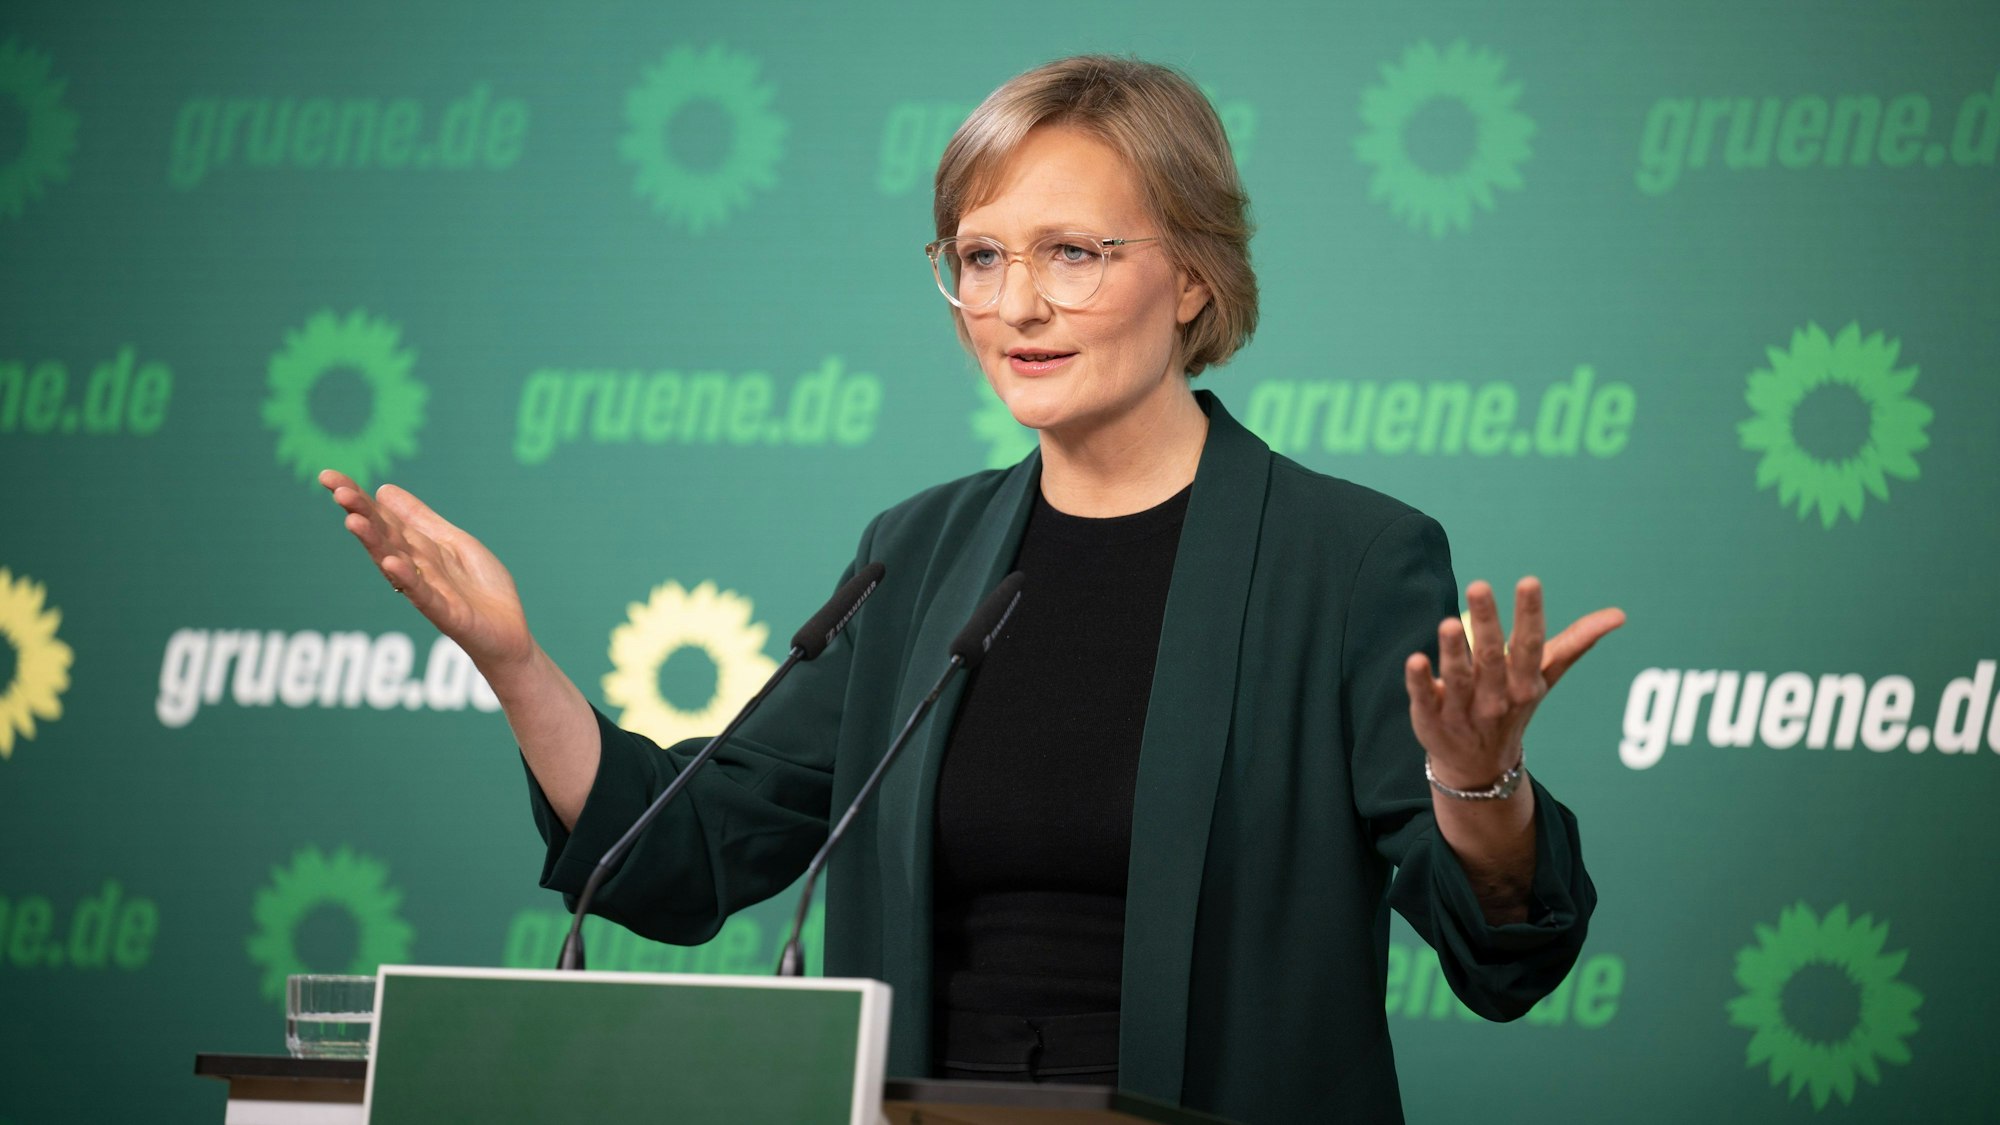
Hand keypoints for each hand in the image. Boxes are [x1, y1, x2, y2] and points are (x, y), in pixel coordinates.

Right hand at [319, 469, 536, 674]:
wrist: (510, 632)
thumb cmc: (481, 588)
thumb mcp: (454, 542)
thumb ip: (421, 520)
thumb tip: (383, 490)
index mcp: (417, 548)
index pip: (382, 519)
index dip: (358, 498)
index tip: (328, 476)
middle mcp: (415, 568)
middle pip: (384, 537)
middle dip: (361, 514)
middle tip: (337, 491)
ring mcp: (428, 591)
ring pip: (395, 564)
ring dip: (374, 544)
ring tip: (353, 521)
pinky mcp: (446, 613)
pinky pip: (423, 595)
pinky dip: (407, 579)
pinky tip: (393, 563)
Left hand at [1402, 577, 1624, 789]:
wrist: (1480, 767)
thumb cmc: (1513, 704)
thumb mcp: (1545, 677)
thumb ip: (1575, 643)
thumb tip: (1620, 614)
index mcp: (1524, 683)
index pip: (1530, 645)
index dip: (1529, 614)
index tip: (1529, 581)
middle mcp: (1495, 698)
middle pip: (1491, 657)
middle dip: (1487, 622)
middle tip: (1479, 585)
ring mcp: (1463, 710)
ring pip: (1458, 678)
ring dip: (1453, 651)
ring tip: (1448, 623)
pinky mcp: (1431, 719)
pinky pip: (1424, 698)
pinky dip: (1419, 682)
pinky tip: (1414, 660)